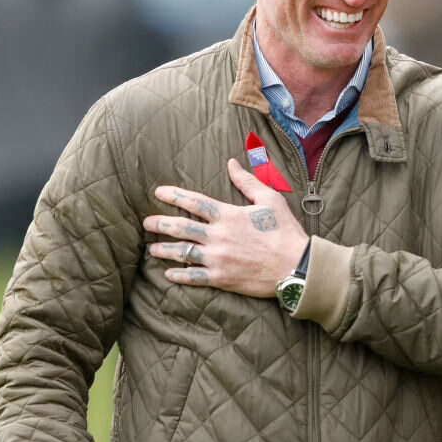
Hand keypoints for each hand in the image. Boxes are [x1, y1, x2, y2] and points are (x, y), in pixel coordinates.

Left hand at [144, 158, 308, 296]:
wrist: (295, 266)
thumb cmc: (285, 231)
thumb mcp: (270, 200)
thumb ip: (247, 182)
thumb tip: (231, 163)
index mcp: (228, 215)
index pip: (194, 202)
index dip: (174, 196)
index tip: (158, 192)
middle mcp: (218, 236)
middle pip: (180, 228)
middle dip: (160, 224)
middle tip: (146, 223)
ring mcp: (217, 258)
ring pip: (182, 253)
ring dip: (164, 250)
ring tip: (152, 249)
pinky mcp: (221, 278)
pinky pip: (193, 277)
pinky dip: (179, 276)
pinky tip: (169, 274)